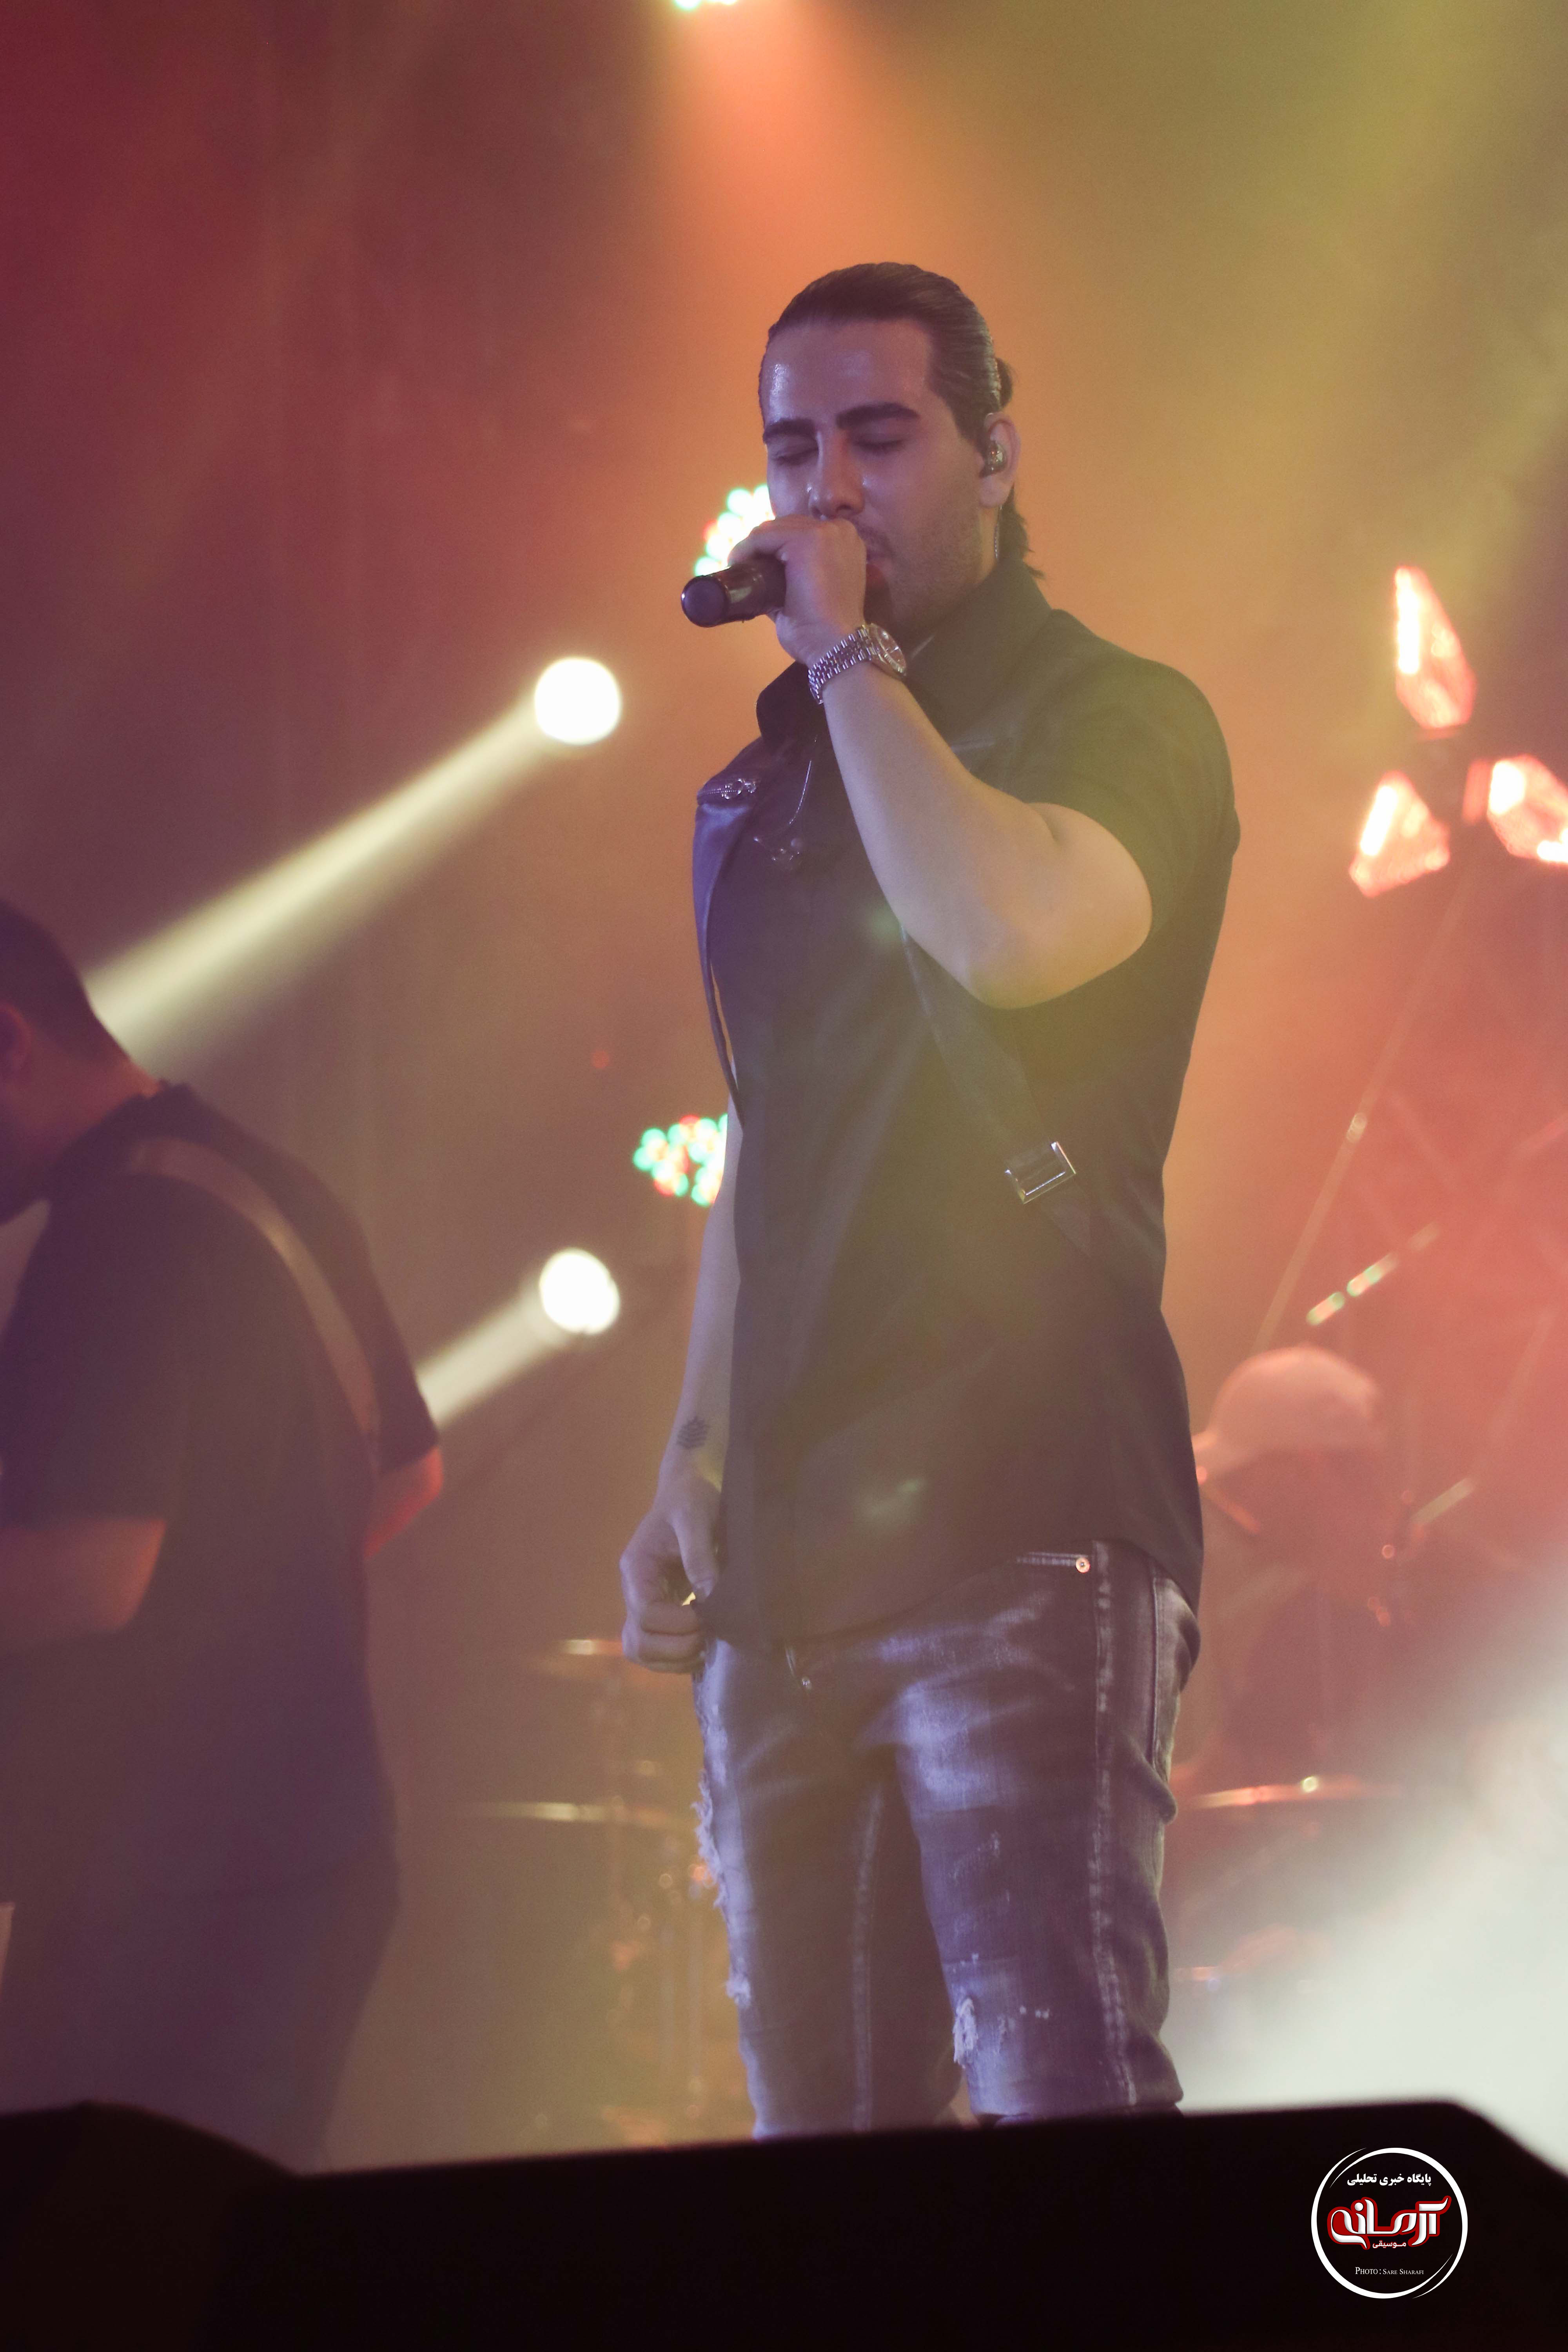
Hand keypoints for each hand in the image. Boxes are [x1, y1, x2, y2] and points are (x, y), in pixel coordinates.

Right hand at [619, 1463, 719, 1672]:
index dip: (678, 1623)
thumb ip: (699, 1557)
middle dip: (675, 1648)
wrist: (692, 1486)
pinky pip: (657, 1650)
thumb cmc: (693, 1495)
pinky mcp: (660, 1611)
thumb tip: (711, 1599)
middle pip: (637, 1642)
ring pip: (642, 1652)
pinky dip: (678, 1658)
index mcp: (636, 1567)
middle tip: (709, 1636)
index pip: (645, 1613)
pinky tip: (704, 1645)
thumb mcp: (696, 1516)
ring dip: (675, 1659)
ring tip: (707, 1646)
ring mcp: (644, 1603)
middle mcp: (634, 1590)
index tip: (708, 1615)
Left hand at [729, 514, 866, 669]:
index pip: (800, 531)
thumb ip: (791, 578)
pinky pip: (765, 535)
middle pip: (786, 526)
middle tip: (741, 568)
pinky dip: (746, 548)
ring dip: (751, 546)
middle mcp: (840, 530)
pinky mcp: (807, 540)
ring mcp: (825, 532)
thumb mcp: (810, 594)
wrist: (835, 647)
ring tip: (736, 568)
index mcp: (844, 541)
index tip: (752, 565)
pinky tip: (736, 563)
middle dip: (761, 545)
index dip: (773, 546)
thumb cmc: (822, 631)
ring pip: (773, 529)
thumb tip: (759, 576)